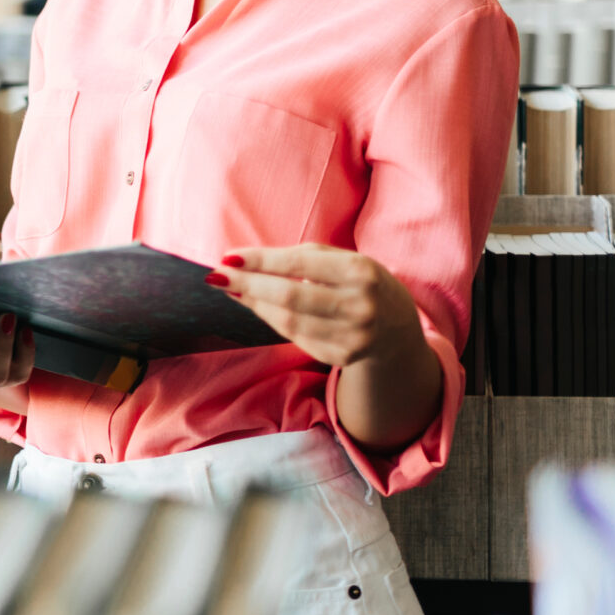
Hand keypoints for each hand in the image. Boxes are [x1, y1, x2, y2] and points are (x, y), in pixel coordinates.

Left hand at [209, 244, 420, 367]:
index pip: (300, 265)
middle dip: (248, 285)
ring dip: (253, 303)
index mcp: (361, 272)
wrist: (398, 330)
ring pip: (287, 321)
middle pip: (289, 297)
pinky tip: (258, 306)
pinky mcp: (342, 357)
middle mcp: (360, 306)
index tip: (227, 257)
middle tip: (216, 276)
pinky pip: (294, 337)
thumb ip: (300, 258)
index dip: (260, 261)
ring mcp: (353, 336)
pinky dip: (272, 319)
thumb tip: (242, 262)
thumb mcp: (345, 261)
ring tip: (233, 288)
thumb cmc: (360, 284)